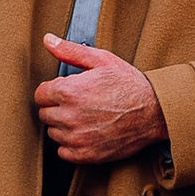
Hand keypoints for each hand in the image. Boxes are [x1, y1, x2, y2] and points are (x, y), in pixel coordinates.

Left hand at [33, 35, 169, 162]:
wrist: (155, 112)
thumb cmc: (130, 85)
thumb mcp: (102, 60)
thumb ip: (70, 50)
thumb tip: (48, 40)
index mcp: (69, 91)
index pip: (40, 95)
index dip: (52, 90)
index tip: (67, 90)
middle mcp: (70, 117)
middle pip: (45, 114)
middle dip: (57, 107)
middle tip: (79, 103)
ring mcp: (77, 138)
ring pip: (53, 133)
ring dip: (64, 126)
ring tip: (85, 117)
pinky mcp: (86, 155)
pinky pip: (63, 152)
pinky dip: (71, 144)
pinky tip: (87, 133)